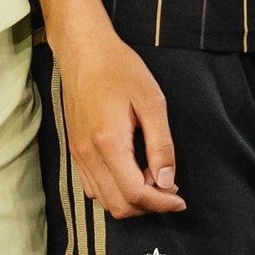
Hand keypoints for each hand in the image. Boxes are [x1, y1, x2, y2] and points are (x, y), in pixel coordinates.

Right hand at [51, 29, 186, 218]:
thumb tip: (167, 181)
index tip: (179, 199)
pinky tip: (129, 172)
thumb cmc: (118, 67)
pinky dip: (113, 191)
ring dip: (130, 200)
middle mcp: (88, 154)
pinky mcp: (74, 149)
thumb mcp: (151, 100)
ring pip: (103, 200)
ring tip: (151, 179)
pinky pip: (92, 187)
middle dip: (148, 206)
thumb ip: (161, 144)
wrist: (83, 49)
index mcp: (108, 141)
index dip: (161, 203)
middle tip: (168, 188)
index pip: (135, 193)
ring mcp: (78, 153)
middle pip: (118, 205)